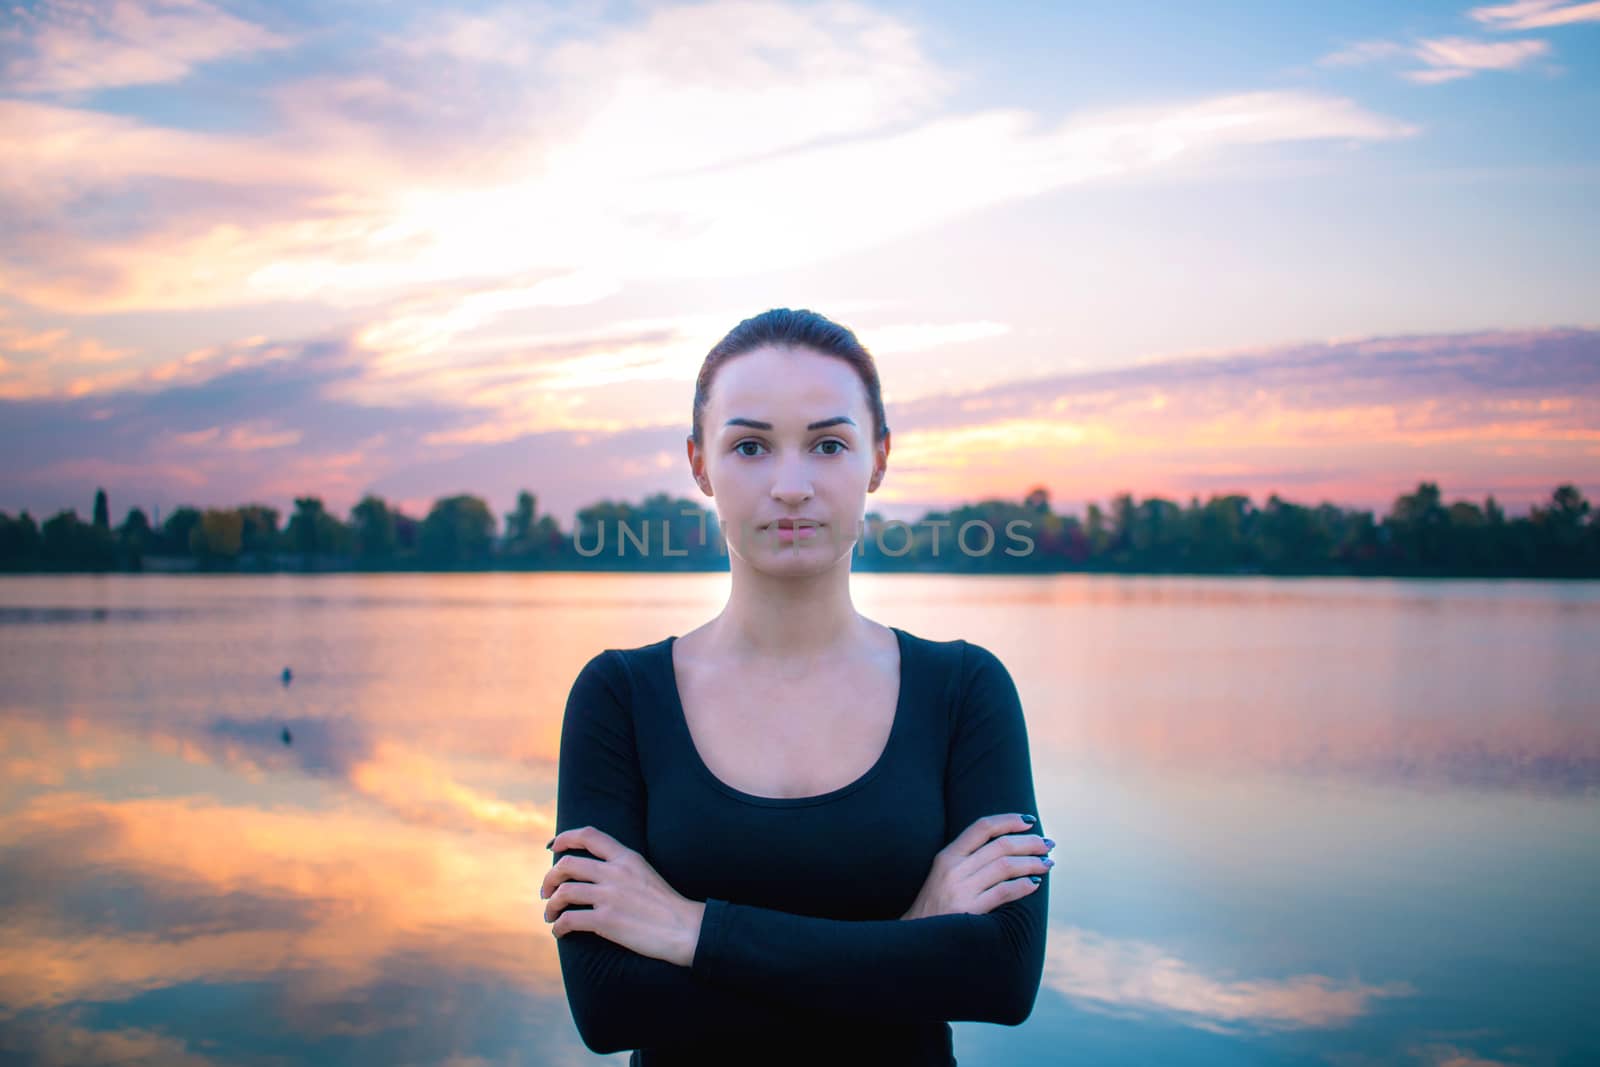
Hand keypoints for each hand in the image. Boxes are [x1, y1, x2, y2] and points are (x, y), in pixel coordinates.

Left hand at [541, 826, 706, 966]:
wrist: (685, 929)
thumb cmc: (666, 905)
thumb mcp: (645, 873)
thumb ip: (621, 867)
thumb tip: (594, 870)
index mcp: (626, 857)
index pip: (588, 835)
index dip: (564, 838)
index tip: (552, 847)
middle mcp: (615, 872)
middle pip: (567, 864)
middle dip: (549, 878)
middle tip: (546, 891)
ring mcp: (610, 896)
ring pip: (563, 892)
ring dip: (550, 905)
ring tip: (550, 915)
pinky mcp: (606, 921)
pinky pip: (569, 920)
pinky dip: (558, 927)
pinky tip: (560, 933)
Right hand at [900, 813, 1052, 919]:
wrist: (914, 937)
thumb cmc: (935, 905)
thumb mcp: (944, 875)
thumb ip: (969, 860)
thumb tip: (1008, 847)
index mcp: (947, 855)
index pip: (982, 826)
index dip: (1008, 820)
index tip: (1029, 820)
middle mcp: (954, 868)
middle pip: (1000, 845)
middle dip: (1029, 842)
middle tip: (1048, 844)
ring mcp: (961, 889)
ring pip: (1006, 866)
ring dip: (1032, 862)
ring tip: (1048, 863)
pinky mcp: (969, 910)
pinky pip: (1004, 892)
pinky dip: (1023, 885)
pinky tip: (1035, 884)